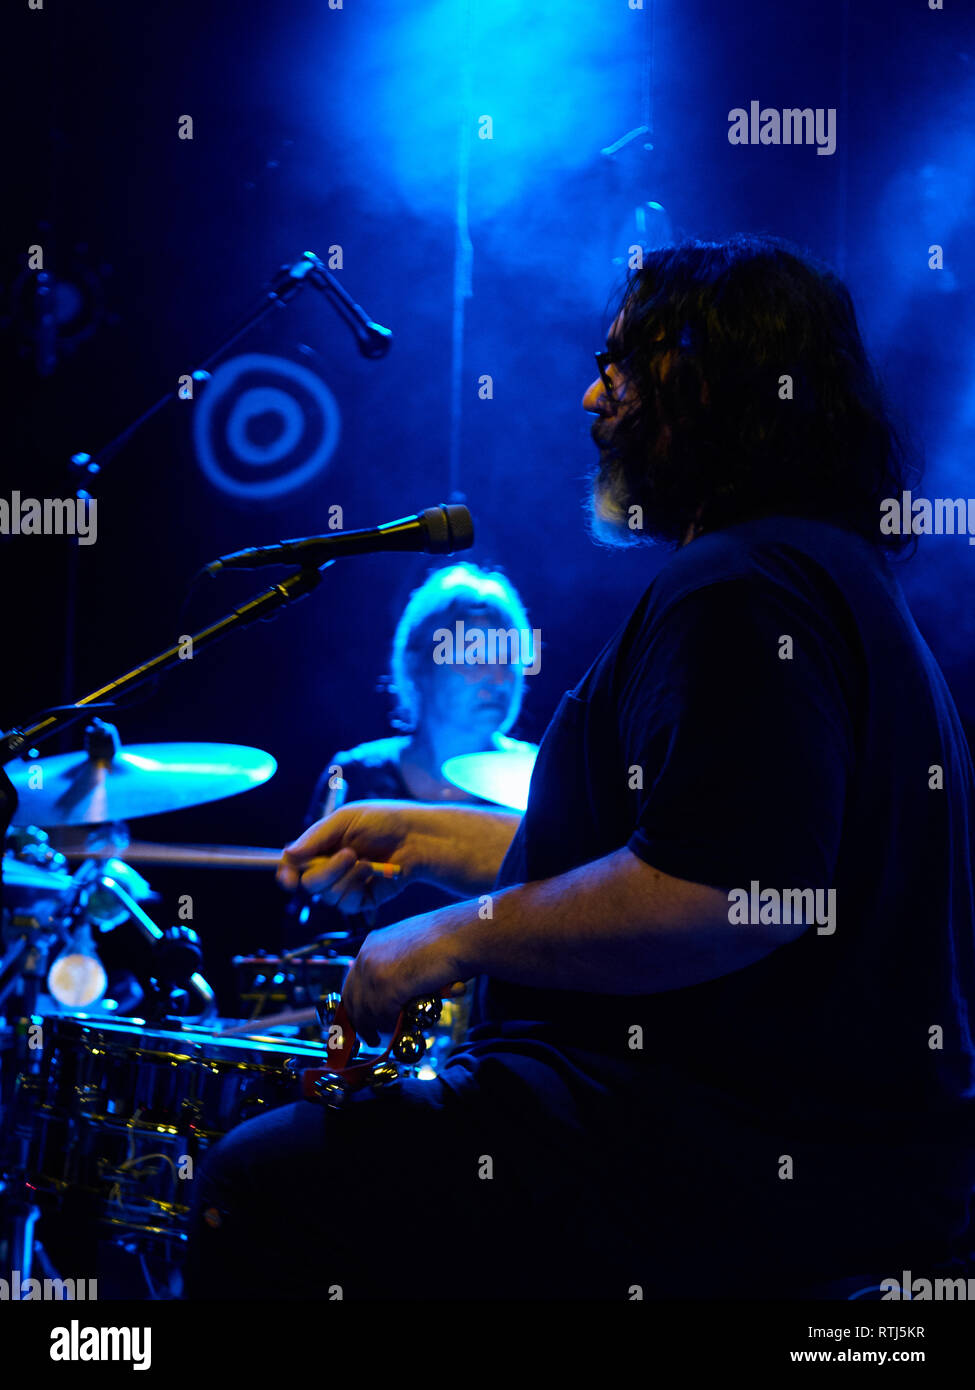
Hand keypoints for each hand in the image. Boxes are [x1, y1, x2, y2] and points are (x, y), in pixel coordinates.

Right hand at [277, 801, 423, 914]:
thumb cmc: (383, 821)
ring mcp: (345, 885)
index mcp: (321, 846)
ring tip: (368, 860)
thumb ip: (315, 838)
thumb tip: (288, 854)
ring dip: (348, 876)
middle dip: (327, 871)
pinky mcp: (362, 900)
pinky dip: (359, 886)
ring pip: (327, 896)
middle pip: (308, 884)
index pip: (293, 865)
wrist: (417, 837)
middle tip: (349, 854)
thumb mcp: (345, 819)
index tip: (288, 880)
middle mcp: (330, 867)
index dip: (287, 874)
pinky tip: (374, 872)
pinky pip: (346, 904)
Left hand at [340, 909, 467, 1045]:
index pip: (352, 982)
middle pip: (352, 999)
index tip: (363, 1019)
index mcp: (372, 944)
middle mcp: (367, 955)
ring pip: (366, 1011)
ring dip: (379, 1026)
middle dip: (361, 1021)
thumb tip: (390, 995)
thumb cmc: (448, 941)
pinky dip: (392, 1025)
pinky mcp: (388, 985)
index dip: (357, 1004)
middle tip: (372, 1036)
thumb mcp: (412, 950)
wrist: (463, 936)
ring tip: (392, 1032)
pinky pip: (382, 1016)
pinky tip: (402, 1024)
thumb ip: (397, 968)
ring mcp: (375, 971)